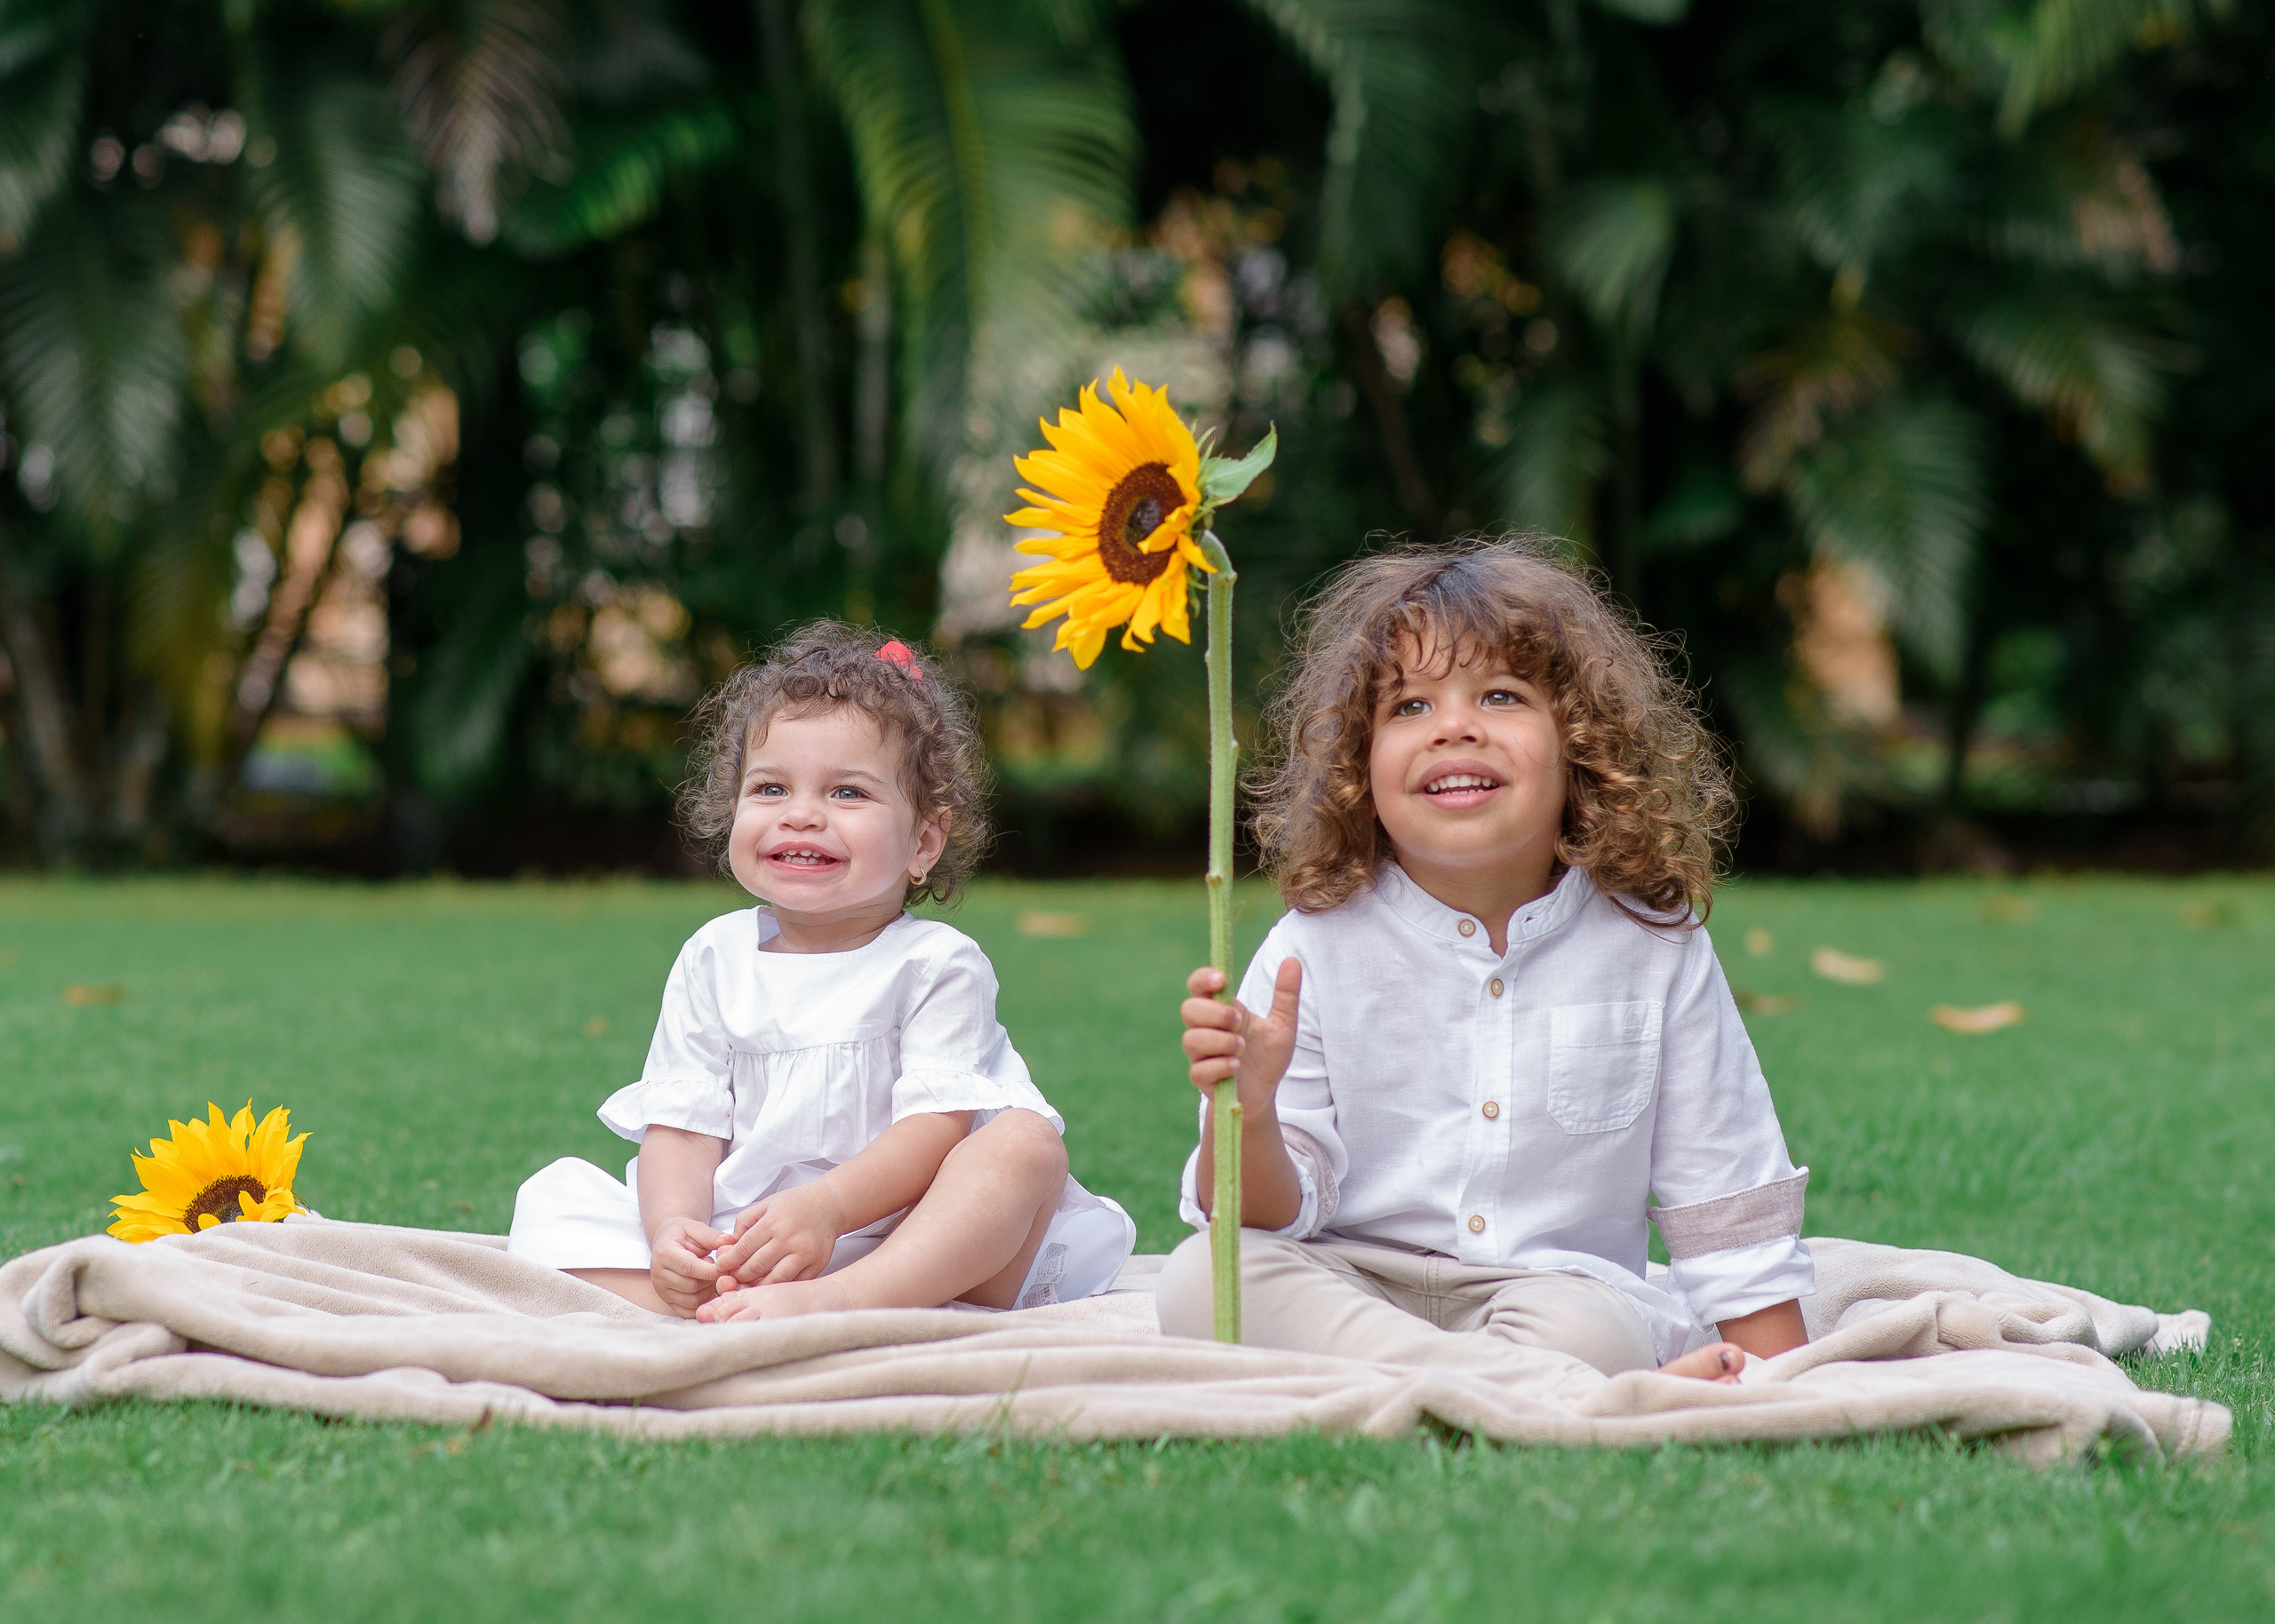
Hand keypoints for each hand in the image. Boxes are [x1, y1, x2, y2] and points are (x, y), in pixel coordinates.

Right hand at [648, 1215, 728, 1316]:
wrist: (666, 1243)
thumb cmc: (682, 1235)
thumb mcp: (694, 1227)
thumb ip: (711, 1235)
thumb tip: (730, 1241)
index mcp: (664, 1254)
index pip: (689, 1267)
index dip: (710, 1270)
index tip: (725, 1267)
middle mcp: (659, 1275)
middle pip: (692, 1286)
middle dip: (711, 1279)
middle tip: (718, 1269)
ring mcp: (661, 1291)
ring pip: (692, 1300)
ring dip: (708, 1291)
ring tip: (710, 1276)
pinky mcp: (667, 1302)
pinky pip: (688, 1311)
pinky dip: (702, 1303)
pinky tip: (709, 1290)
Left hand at [712, 1181, 847, 1288]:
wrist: (830, 1205)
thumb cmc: (796, 1204)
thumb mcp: (766, 1204)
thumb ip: (745, 1222)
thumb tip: (730, 1246)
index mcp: (774, 1221)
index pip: (743, 1249)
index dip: (728, 1261)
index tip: (721, 1267)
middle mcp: (790, 1238)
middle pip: (756, 1267)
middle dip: (739, 1275)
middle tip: (732, 1278)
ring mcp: (805, 1253)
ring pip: (774, 1280)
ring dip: (757, 1285)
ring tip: (750, 1282)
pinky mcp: (817, 1264)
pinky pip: (793, 1283)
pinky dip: (779, 1286)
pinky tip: (770, 1282)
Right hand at [1180, 958, 1302, 1117]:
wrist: (1265, 1093)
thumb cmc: (1268, 1056)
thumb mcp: (1284, 1024)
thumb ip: (1286, 995)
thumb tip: (1292, 960)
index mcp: (1221, 1010)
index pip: (1198, 986)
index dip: (1202, 978)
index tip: (1221, 980)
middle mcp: (1205, 1029)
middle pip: (1189, 1009)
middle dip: (1215, 1013)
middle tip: (1239, 1021)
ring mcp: (1200, 1055)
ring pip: (1191, 1039)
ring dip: (1220, 1041)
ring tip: (1241, 1048)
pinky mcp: (1201, 1078)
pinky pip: (1198, 1069)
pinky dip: (1219, 1066)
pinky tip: (1236, 1067)